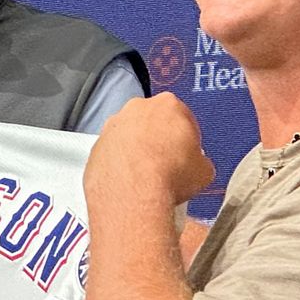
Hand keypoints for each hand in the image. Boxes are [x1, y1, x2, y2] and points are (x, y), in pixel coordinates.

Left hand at [86, 93, 213, 205]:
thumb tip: (198, 168)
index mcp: (168, 105)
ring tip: (148, 178)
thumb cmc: (168, 176)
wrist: (133, 195)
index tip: (187, 153)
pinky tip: (130, 184)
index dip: (186, 137)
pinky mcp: (96, 147)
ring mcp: (113, 127)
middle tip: (168, 165)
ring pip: (129, 137)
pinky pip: (111, 154)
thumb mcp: (204, 170)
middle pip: (152, 122)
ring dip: (137, 152)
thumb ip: (200, 161)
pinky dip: (119, 166)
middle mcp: (137, 109)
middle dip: (159, 140)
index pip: (182, 116)